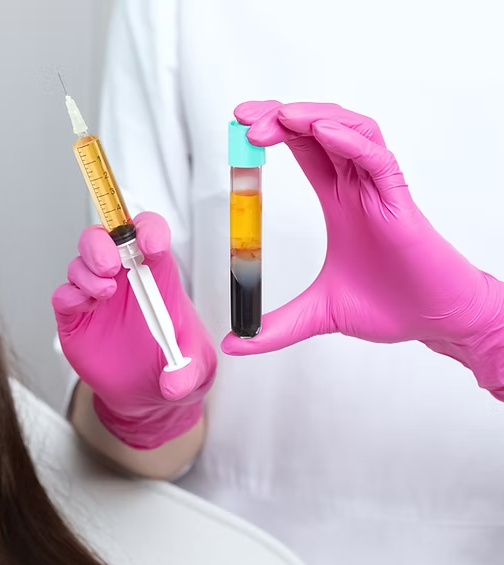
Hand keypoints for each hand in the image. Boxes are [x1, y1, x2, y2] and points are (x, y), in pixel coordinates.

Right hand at [53, 212, 217, 448]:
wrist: (147, 395)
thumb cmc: (174, 366)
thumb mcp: (196, 370)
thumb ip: (188, 374)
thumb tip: (174, 384)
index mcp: (157, 276)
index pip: (149, 233)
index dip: (148, 231)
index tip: (151, 245)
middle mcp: (124, 279)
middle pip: (105, 238)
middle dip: (103, 244)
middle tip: (110, 266)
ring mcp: (97, 297)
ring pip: (81, 263)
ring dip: (88, 271)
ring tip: (105, 292)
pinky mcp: (76, 319)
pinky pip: (65, 296)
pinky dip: (70, 295)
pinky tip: (85, 306)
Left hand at [222, 101, 503, 398]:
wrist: (435, 323)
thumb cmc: (391, 306)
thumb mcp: (316, 315)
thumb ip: (274, 327)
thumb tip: (233, 344)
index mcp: (339, 201)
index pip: (305, 149)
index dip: (275, 131)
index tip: (240, 126)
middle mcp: (359, 188)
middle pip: (321, 130)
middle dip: (282, 116)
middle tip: (245, 118)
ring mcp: (380, 191)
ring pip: (351, 132)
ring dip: (315, 118)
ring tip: (280, 116)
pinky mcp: (400, 202)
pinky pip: (378, 159)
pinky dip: (351, 141)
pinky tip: (325, 132)